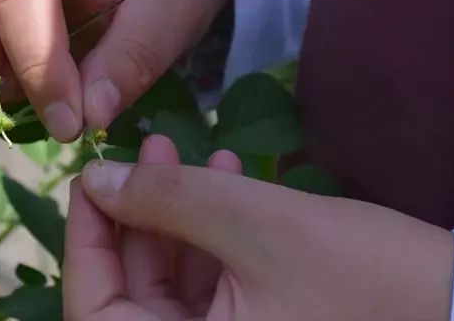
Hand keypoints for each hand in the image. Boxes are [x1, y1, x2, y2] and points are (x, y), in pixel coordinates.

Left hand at [64, 135, 453, 320]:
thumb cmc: (368, 281)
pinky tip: (229, 181)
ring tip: (193, 154)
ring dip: (182, 213)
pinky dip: (215, 232)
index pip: (95, 310)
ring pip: (176, 279)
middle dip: (143, 211)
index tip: (90, 178)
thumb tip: (95, 179)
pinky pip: (215, 281)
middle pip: (134, 289)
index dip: (84, 241)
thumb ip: (168, 200)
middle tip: (152, 149)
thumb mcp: (258, 226)